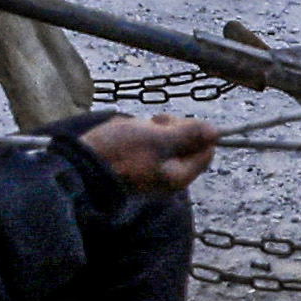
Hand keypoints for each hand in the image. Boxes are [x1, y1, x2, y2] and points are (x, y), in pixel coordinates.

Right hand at [73, 111, 216, 190]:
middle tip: (153, 125)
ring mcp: (153, 170)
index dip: (196, 132)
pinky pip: (150, 142)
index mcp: (179, 176)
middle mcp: (169, 176)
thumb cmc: (122, 152)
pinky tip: (128, 133)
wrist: (84, 163)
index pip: (206, 151)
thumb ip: (188, 135)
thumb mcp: (158, 139)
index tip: (174, 123)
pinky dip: (143, 133)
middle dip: (173, 128)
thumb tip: (217, 131)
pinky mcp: (138, 163)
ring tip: (137, 129)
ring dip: (156, 128)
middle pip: (187, 144)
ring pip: (168, 140)